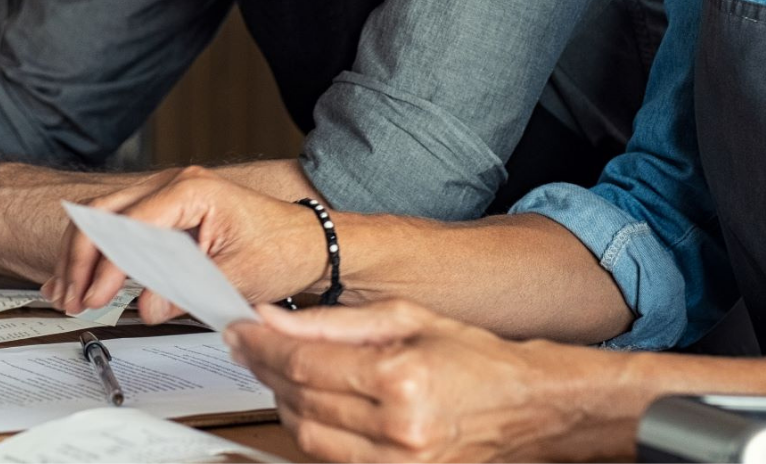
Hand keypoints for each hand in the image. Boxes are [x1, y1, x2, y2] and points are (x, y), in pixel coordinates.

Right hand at [44, 165, 326, 324]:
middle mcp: (174, 185)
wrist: (307, 242)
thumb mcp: (237, 276)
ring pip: (102, 218)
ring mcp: (167, 196)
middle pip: (103, 213)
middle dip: (80, 258)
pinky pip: (118, 226)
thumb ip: (188, 289)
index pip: (130, 225)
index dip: (107, 264)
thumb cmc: (282, 248)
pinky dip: (95, 252)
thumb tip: (145, 306)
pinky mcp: (165, 213)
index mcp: (191, 190)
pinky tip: (77, 277)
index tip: (95, 297)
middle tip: (71, 298)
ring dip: (80, 256)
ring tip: (66, 293)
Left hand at [225, 300, 629, 463]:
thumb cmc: (475, 357)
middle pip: (300, 401)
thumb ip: (334, 321)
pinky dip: (311, 432)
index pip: (306, 362)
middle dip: (265, 370)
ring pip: (308, 437)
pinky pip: (332, 461)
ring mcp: (399, 463)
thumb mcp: (406, 317)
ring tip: (277, 372)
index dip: (262, 345)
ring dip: (283, 403)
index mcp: (402, 379)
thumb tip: (276, 319)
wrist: (525, 405)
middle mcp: (399, 428)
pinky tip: (307, 406)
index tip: (240, 331)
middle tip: (249, 345)